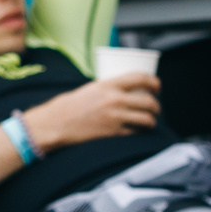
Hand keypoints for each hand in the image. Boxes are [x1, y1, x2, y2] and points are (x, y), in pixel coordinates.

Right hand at [26, 75, 159, 150]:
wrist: (53, 124)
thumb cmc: (66, 106)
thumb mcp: (88, 90)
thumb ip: (107, 89)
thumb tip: (123, 91)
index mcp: (107, 85)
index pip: (140, 78)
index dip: (154, 82)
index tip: (157, 87)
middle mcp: (113, 100)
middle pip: (149, 101)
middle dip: (156, 106)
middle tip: (154, 108)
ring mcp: (115, 117)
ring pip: (147, 119)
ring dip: (151, 120)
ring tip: (148, 121)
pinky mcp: (113, 133)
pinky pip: (136, 132)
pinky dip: (140, 132)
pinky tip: (137, 131)